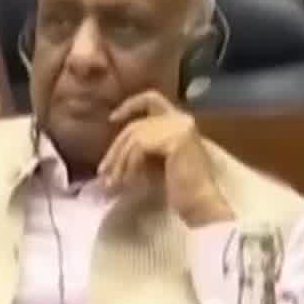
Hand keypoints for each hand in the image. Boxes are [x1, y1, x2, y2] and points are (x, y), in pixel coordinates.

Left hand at [98, 90, 233, 226]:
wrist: (200, 204)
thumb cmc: (180, 189)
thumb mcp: (157, 161)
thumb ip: (142, 146)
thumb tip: (113, 151)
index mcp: (181, 120)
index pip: (151, 98)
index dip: (130, 105)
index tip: (112, 118)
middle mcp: (182, 118)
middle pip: (136, 125)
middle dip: (116, 149)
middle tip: (103, 171)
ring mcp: (180, 127)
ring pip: (134, 137)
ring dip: (119, 162)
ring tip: (113, 182)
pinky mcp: (176, 140)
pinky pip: (140, 148)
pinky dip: (129, 165)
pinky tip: (129, 181)